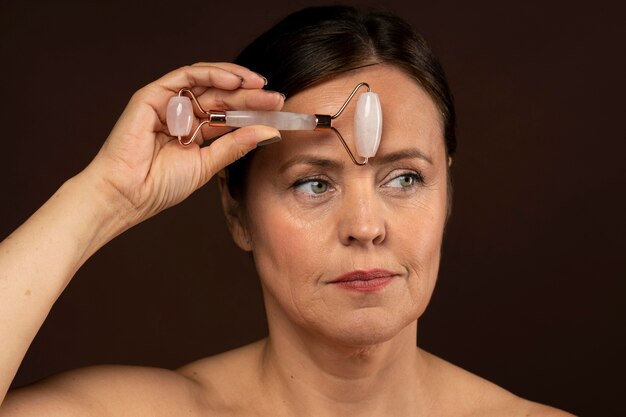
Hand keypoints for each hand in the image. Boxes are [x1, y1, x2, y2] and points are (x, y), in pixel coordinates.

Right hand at [82, 63, 282, 227]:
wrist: (129, 194)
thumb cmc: (160, 185)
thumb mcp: (208, 164)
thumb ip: (235, 145)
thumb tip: (268, 131)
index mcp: (196, 130)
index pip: (229, 113)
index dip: (253, 110)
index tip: (278, 111)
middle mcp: (183, 113)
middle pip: (222, 96)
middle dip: (250, 95)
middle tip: (275, 98)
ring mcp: (169, 103)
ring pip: (207, 82)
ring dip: (235, 80)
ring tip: (258, 85)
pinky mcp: (153, 95)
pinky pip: (186, 77)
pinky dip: (210, 75)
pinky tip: (233, 81)